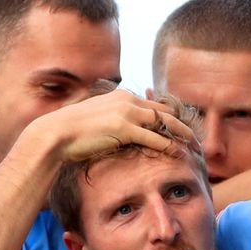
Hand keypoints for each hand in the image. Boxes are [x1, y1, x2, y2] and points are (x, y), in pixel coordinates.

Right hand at [31, 86, 197, 163]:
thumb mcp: (95, 121)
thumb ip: (110, 122)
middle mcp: (126, 100)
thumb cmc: (71, 132)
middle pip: (164, 110)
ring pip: (163, 122)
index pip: (154, 104)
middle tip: (195, 137)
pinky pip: (153, 137)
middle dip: (182, 124)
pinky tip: (179, 153)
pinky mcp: (123, 128)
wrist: (55, 134)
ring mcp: (126, 112)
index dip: (170, 117)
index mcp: (121, 96)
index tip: (182, 128)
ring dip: (181, 134)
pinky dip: (168, 145)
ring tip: (194, 145)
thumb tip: (116, 133)